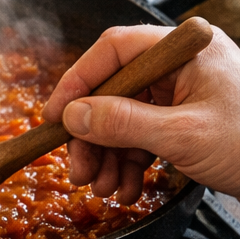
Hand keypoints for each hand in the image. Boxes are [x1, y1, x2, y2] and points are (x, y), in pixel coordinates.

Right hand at [42, 22, 239, 203]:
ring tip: (103, 187)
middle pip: (112, 91)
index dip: (77, 82)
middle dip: (92, 136)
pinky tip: (125, 187)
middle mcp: (181, 67)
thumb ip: (123, 122)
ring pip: (122, 119)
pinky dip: (127, 164)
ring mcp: (182, 95)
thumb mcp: (182, 135)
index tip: (55, 116)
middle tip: (79, 168)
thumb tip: (73, 116)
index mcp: (185, 51)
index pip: (113, 50)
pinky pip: (141, 137)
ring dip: (107, 157)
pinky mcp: (184, 121)